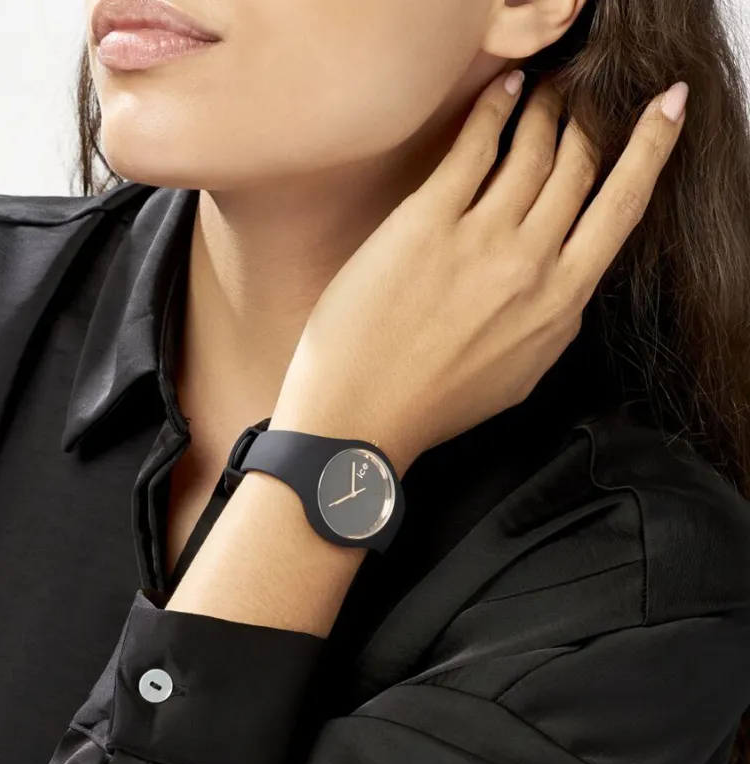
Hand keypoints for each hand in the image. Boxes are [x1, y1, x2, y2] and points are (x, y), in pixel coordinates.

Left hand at [269, 71, 686, 475]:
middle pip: (579, 166)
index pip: (622, 207)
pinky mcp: (427, 222)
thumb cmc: (434, 402)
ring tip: (547, 90)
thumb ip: (552, 320)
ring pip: (534, 149)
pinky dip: (496, 108)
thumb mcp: (520, 374)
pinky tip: (506, 89)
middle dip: (589, 120)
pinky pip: (475, 146)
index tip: (661, 112)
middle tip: (583, 98)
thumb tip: (568, 276)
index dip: (649, 148)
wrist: (362, 415)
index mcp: (560, 303)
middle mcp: (532, 264)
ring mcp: (481, 239)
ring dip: (548, 109)